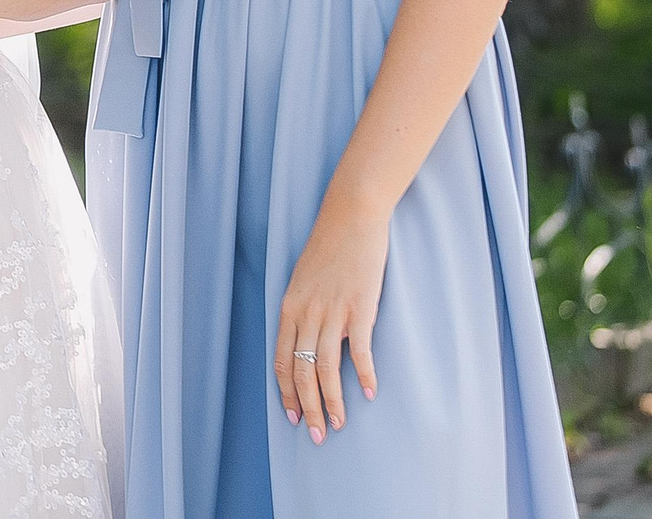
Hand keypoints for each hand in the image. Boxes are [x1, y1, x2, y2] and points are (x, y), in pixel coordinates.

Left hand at [274, 199, 388, 442]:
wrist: (351, 215)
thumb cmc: (328, 246)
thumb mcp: (303, 279)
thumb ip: (303, 309)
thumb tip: (306, 338)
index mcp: (288, 307)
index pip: (281, 360)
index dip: (285, 392)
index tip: (291, 416)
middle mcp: (306, 313)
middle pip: (301, 371)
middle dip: (306, 408)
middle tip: (314, 436)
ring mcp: (333, 312)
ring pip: (327, 368)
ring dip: (332, 401)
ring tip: (337, 426)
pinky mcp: (360, 308)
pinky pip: (360, 351)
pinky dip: (365, 375)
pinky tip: (370, 393)